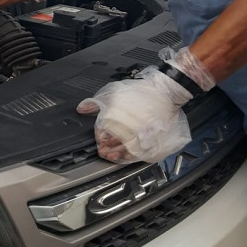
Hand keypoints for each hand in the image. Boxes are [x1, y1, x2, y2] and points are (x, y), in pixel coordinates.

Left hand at [77, 67, 192, 162]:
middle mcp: (130, 126)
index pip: (103, 130)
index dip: (99, 136)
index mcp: (118, 114)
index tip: (99, 138)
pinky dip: (132, 155)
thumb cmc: (140, 91)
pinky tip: (127, 156)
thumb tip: (82, 109)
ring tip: (112, 156)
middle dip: (107, 148)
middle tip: (103, 150)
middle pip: (114, 142)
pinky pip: (141, 152)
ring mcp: (143, 134)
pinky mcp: (154, 139)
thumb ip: (95, 102)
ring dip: (118, 154)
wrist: (165, 92)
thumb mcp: (113, 92)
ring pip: (127, 149)